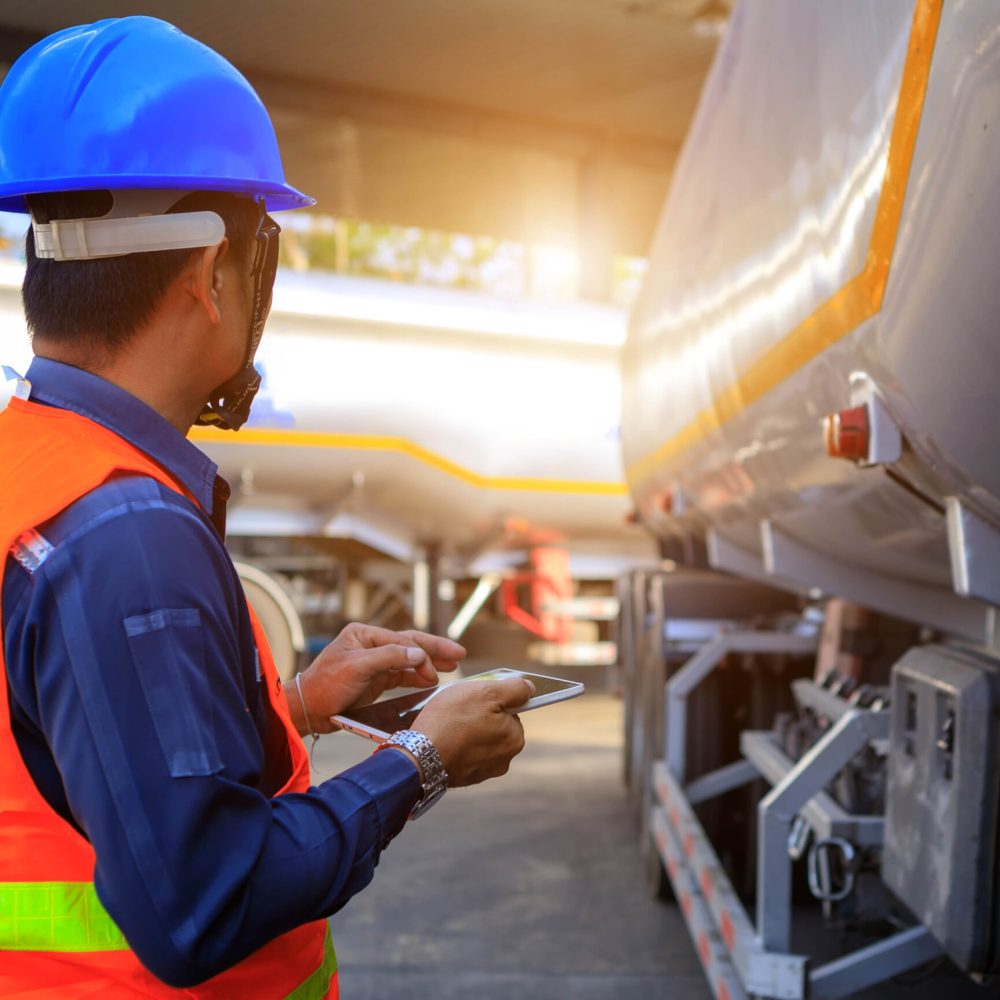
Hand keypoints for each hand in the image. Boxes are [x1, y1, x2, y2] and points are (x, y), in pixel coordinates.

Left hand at [285, 623, 464, 734]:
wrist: (308, 710)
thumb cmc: (326, 685)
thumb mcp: (356, 668)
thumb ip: (389, 657)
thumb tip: (419, 653)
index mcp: (364, 634)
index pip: (401, 640)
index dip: (422, 653)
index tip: (437, 669)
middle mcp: (371, 644)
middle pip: (409, 644)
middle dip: (435, 650)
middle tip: (460, 654)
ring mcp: (374, 662)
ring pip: (409, 660)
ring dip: (430, 664)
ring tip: (453, 666)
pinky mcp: (375, 680)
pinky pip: (402, 675)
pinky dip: (418, 677)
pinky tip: (433, 680)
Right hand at [411, 676, 533, 786]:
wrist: (418, 756)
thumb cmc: (451, 721)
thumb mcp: (486, 692)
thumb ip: (514, 689)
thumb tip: (531, 688)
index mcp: (514, 738)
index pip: (510, 710)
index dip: (491, 700)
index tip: (474, 700)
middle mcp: (504, 759)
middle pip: (494, 725)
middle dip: (479, 716)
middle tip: (458, 710)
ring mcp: (483, 771)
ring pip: (478, 739)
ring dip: (466, 730)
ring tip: (447, 724)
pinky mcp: (464, 777)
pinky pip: (464, 753)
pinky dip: (456, 744)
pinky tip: (443, 738)